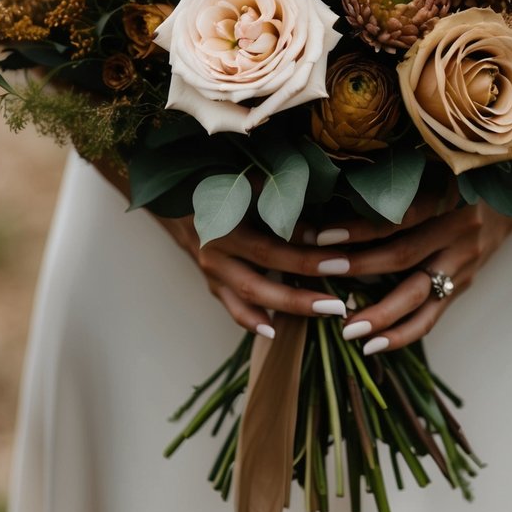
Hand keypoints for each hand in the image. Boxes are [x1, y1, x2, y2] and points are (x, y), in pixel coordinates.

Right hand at [91, 159, 353, 337]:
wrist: (171, 195)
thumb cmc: (216, 180)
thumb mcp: (242, 182)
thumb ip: (275, 199)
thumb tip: (319, 222)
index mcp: (223, 225)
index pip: (271, 246)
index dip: (305, 252)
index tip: (340, 255)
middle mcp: (215, 253)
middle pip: (262, 280)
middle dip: (302, 292)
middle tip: (339, 302)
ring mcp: (211, 272)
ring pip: (250, 299)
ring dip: (289, 308)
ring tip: (326, 313)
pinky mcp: (211, 283)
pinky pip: (232, 308)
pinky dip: (252, 321)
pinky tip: (275, 330)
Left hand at [317, 132, 511, 353]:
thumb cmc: (460, 177)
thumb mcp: (437, 169)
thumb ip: (401, 182)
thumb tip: (335, 190)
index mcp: (449, 196)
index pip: (398, 216)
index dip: (359, 227)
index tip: (320, 235)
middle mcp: (459, 231)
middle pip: (402, 255)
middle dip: (357, 268)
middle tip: (319, 274)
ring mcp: (463, 263)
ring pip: (417, 294)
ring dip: (379, 313)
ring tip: (346, 327)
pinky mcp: (462, 285)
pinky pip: (431, 316)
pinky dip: (402, 333)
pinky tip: (373, 344)